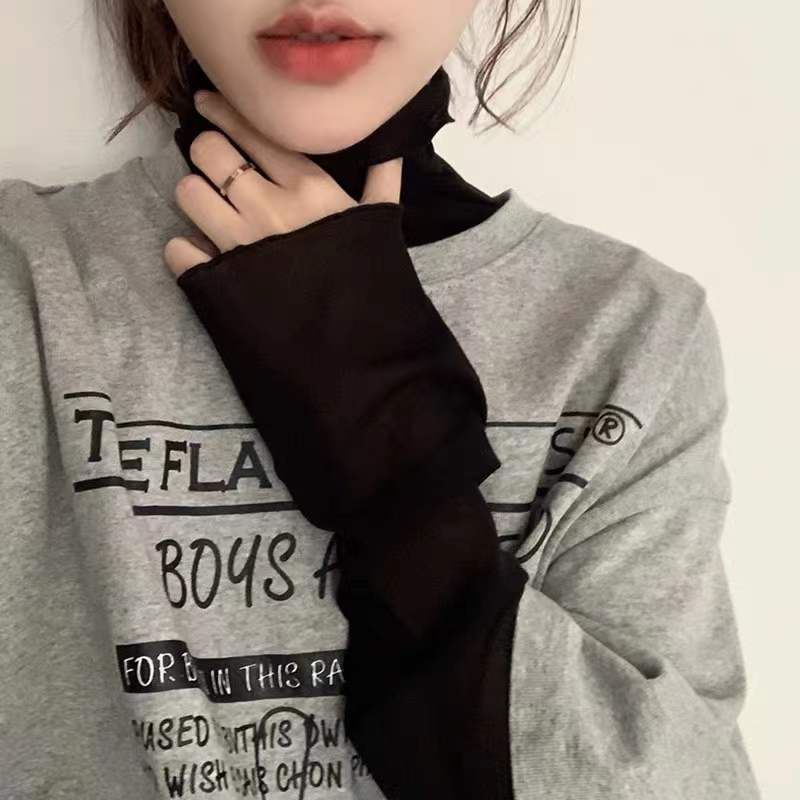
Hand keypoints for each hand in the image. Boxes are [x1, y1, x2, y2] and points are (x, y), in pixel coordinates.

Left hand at [164, 90, 402, 279]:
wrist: (355, 349)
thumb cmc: (368, 282)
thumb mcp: (381, 226)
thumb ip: (383, 181)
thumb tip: (393, 148)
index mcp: (310, 189)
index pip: (254, 131)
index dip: (222, 110)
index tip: (205, 102)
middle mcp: (270, 209)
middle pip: (208, 152)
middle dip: (207, 155)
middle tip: (219, 171)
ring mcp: (240, 246)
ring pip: (187, 193)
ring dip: (196, 198)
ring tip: (212, 212)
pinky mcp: (219, 281)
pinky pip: (178, 248)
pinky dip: (186, 250)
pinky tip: (207, 255)